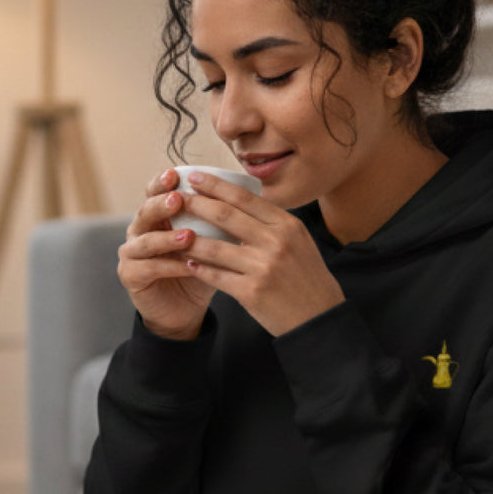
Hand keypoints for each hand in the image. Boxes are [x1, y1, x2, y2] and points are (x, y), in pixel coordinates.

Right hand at [117, 168, 215, 340]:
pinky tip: (188, 265)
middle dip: (160, 204)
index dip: (162, 182)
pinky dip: (169, 266)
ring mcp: (131, 253)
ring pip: (144, 240)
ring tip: (187, 236)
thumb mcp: (210, 241)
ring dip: (166, 238)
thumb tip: (245, 193)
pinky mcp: (130, 276)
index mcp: (157, 216)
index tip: (176, 173)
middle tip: (177, 199)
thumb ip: (217, 220)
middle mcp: (139, 230)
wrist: (185, 308)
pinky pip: (149, 268)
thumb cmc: (199, 270)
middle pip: (145, 211)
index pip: (155, 191)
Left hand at [175, 171, 344, 335]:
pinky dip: (199, 269)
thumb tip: (240, 202)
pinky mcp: (251, 292)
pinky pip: (216, 276)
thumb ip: (272, 224)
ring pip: (215, 248)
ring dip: (190, 239)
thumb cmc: (306, 277)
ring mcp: (263, 267)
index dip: (215, 186)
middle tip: (175, 198)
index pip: (244, 198)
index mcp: (287, 225)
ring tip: (173, 233)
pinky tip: (187, 263)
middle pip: (226, 216)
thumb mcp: (298, 241)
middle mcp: (275, 242)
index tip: (194, 176)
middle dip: (196, 204)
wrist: (319, 317)